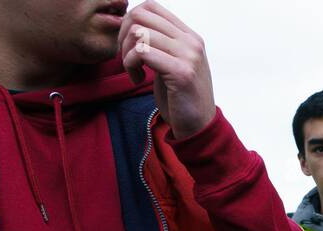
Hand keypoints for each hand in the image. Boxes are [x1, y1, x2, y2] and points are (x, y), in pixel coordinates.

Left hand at [119, 2, 216, 140]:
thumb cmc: (181, 98)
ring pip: (139, 33)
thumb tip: (135, 25)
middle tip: (127, 58)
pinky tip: (138, 79)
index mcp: (189, 37)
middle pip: (140, 16)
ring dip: (126, 53)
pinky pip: (142, 53)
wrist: (198, 127)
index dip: (131, 21)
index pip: (152, 6)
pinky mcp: (181, 72)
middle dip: (123, 35)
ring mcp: (188, 56)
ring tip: (134, 70)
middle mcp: (191, 42)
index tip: (130, 44)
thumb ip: (162, 43)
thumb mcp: (173, 63)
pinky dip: (130, 65)